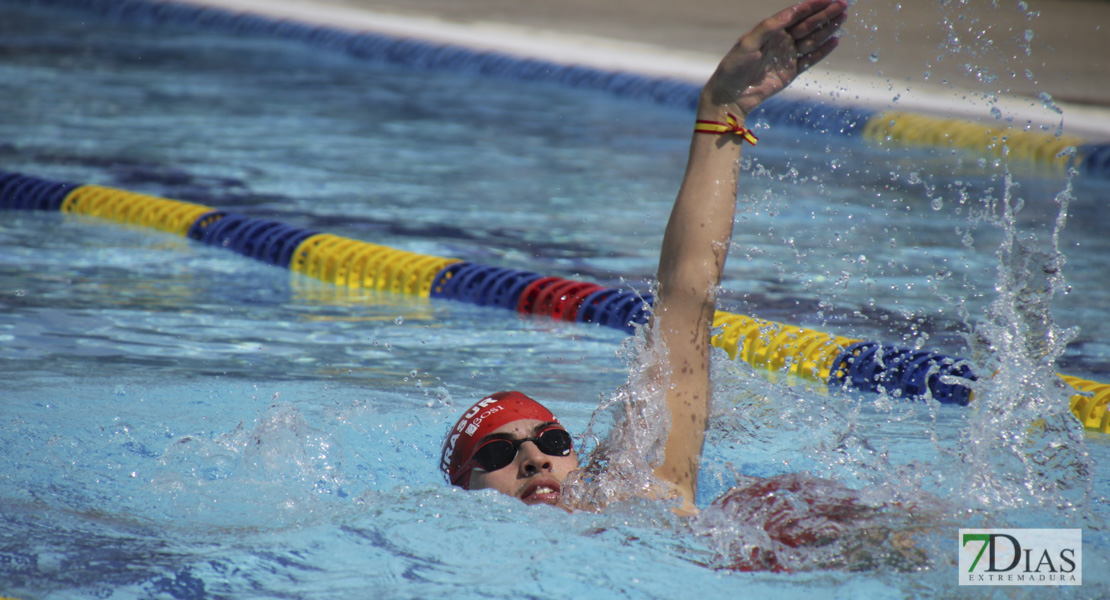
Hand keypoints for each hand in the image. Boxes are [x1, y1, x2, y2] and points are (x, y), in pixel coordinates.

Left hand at [703, 0, 847, 118]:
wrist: (731, 94)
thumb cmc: (734, 66)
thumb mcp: (749, 42)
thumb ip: (769, 26)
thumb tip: (791, 12)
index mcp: (771, 30)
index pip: (796, 14)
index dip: (813, 5)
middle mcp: (781, 40)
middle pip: (808, 24)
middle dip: (825, 14)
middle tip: (843, 5)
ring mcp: (787, 56)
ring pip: (812, 39)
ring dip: (827, 29)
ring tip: (842, 18)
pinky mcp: (791, 72)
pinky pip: (810, 59)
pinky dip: (823, 50)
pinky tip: (835, 40)